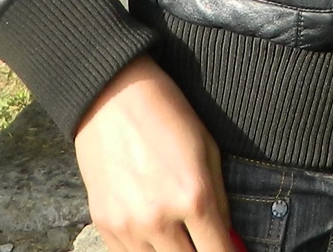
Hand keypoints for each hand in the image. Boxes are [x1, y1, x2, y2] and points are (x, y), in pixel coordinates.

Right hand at [72, 56, 237, 251]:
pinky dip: (144, 250)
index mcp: (194, 196)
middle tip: (202, 240)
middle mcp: (159, 218)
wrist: (111, 95)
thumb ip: (220, 202)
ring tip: (177, 234)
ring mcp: (128, 225)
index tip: (227, 250)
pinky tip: (153, 232)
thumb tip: (228, 240)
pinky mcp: (105, 224)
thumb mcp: (207, 150)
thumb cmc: (166, 115)